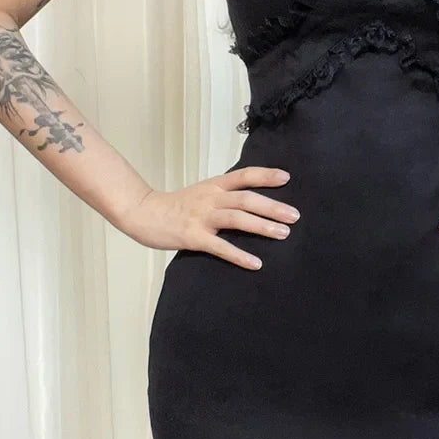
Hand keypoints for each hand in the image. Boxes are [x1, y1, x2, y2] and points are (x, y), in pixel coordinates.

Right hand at [117, 166, 299, 269]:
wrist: (143, 213)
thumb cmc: (175, 206)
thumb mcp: (202, 192)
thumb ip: (224, 195)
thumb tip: (252, 201)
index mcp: (214, 185)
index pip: (244, 175)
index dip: (265, 175)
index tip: (287, 177)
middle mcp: (210, 198)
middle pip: (246, 198)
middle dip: (273, 207)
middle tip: (295, 216)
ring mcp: (201, 217)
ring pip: (237, 218)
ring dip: (262, 226)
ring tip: (283, 234)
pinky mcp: (193, 237)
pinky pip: (220, 247)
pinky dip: (239, 255)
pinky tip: (255, 263)